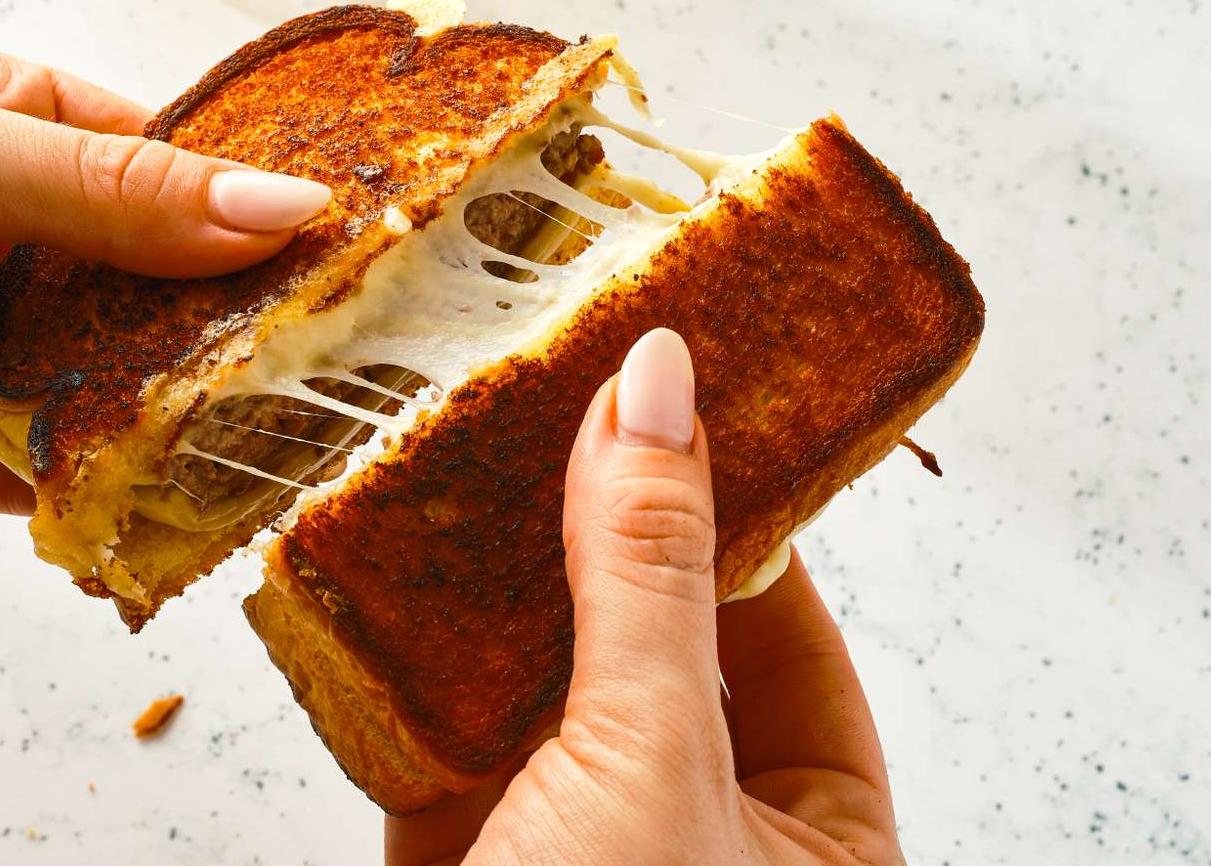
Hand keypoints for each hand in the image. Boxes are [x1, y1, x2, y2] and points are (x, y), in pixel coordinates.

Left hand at [0, 36, 329, 512]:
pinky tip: (172, 504)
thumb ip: (108, 189)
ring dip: (174, 414)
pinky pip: (38, 473)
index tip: (343, 246)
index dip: (245, 204)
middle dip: (225, 322)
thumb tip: (277, 210)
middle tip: (331, 358)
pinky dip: (101, 494)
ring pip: (104, 382)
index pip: (154, 161)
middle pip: (143, 281)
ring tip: (275, 438)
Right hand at [386, 329, 902, 864]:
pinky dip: (419, 642)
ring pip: (549, 678)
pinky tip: (402, 546)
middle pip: (662, 646)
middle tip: (580, 405)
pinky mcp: (460, 835)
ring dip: (507, 578)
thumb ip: (649, 573)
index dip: (750, 532)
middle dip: (611, 536)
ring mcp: (576, 832)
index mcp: (808, 847)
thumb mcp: (652, 757)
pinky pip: (448, 721)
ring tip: (489, 443)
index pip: (800, 653)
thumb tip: (656, 391)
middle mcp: (694, 830)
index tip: (697, 421)